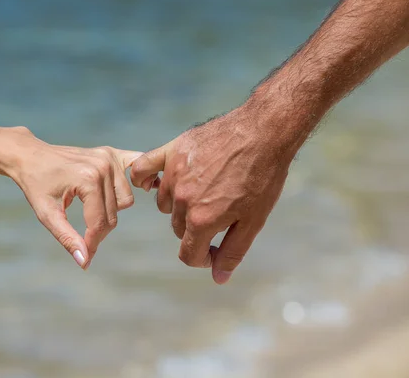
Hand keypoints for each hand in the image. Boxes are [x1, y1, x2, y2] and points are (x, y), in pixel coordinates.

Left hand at [6, 128, 141, 268]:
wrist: (31, 155)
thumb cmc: (35, 184)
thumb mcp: (46, 213)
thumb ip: (67, 238)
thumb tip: (84, 261)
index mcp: (87, 180)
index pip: (99, 222)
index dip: (93, 243)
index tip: (86, 257)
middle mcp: (103, 167)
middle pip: (114, 214)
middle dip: (100, 231)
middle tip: (84, 235)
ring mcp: (110, 158)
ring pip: (126, 200)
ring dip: (112, 211)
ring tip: (92, 209)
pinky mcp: (112, 154)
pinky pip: (135, 170)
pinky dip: (138, 181)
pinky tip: (137, 187)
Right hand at [130, 102, 295, 283]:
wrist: (264, 132)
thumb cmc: (263, 177)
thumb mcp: (254, 221)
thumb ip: (232, 252)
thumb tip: (218, 278)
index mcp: (202, 220)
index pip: (188, 254)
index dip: (203, 258)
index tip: (215, 250)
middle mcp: (182, 199)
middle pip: (178, 229)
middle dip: (196, 230)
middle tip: (219, 215)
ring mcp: (174, 173)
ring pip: (165, 203)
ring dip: (179, 205)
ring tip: (203, 193)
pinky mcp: (172, 151)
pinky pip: (144, 169)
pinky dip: (145, 179)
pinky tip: (153, 183)